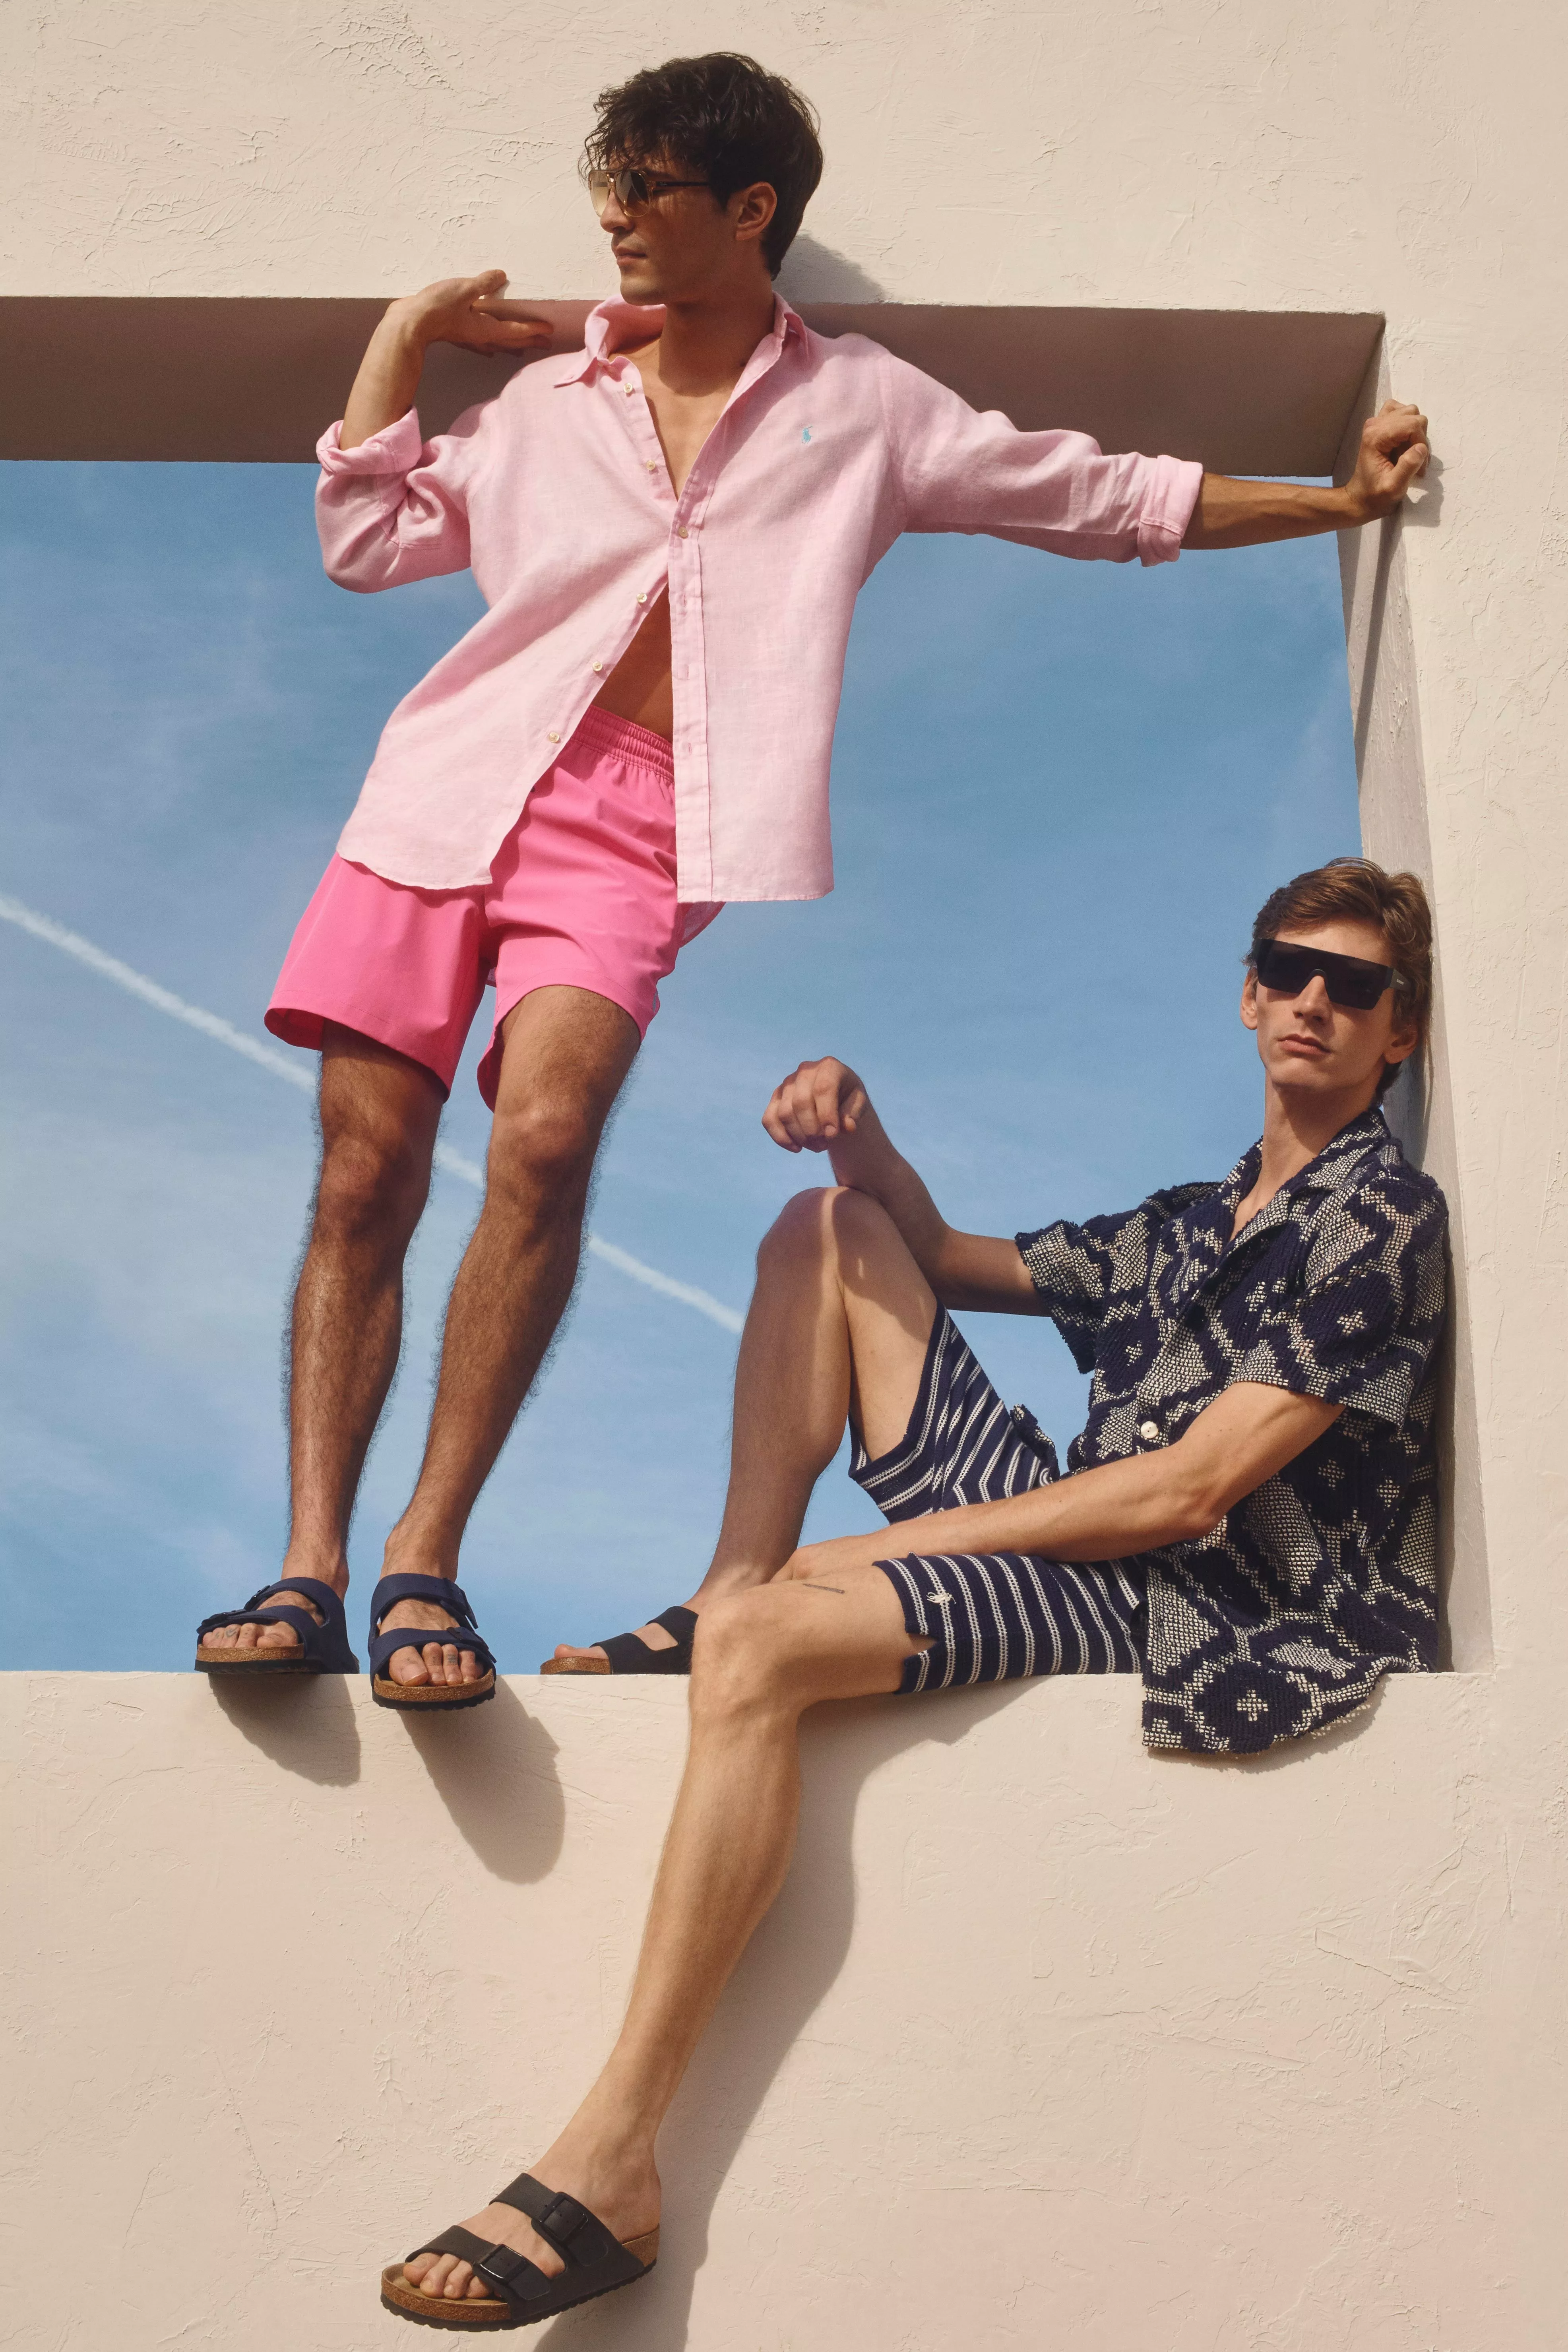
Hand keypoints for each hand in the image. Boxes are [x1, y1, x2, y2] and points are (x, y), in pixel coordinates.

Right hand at [385, 270, 552, 359]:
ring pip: (498, 345)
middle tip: (546, 345)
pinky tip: (489, 350)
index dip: (534, 329)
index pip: (517, 329)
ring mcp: (469, 339)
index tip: (549, 330)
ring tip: (524, 350)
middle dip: (529, 342)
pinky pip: (481, 344)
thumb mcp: (464, 289)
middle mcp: (481, 337)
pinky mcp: (458, 336)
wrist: (409, 323)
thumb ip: (484, 283)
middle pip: (511, 341)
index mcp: (487, 328)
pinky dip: (491, 346)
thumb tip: (501, 275)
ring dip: (512, 347)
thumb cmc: (437, 307)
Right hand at [762, 1057, 868, 1153]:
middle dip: (812, 1130)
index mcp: (829, 1066)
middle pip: (801, 1103)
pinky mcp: (776, 1098)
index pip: (823, 1089)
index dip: (826, 1114)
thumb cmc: (847, 1099)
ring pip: (785, 1113)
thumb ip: (853, 1114)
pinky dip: (781, 1138)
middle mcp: (805, 1071)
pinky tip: (797, 1148)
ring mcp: (787, 1083)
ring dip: (800, 1137)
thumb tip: (847, 1127)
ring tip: (817, 1146)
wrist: (835, 1097)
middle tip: (824, 1145)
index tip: (832, 1136)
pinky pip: (769, 1119)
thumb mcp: (858, 1104)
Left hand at [1344, 398, 1429, 522]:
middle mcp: (1375, 423)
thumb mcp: (1393, 488)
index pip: (1413, 425)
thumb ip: (1407, 467)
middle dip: (1419, 438)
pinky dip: (1408, 425)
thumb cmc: (1376, 495)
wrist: (1360, 498)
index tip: (1419, 465)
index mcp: (1376, 436)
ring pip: (1410, 413)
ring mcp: (1377, 421)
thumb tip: (1421, 448)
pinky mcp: (1380, 423)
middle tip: (1413, 461)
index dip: (1421, 442)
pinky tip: (1404, 443)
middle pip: (1413, 416)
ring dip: (1414, 433)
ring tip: (1407, 454)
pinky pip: (1401, 412)